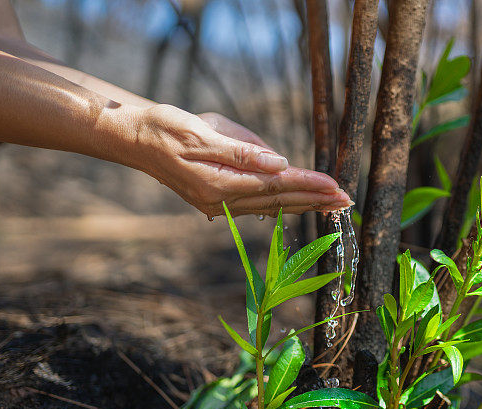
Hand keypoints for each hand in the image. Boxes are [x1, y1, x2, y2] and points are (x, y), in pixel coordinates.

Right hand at [131, 105, 350, 216]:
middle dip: (314, 201)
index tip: (334, 185)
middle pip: (278, 202)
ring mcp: (218, 205)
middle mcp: (221, 201)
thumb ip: (243, 151)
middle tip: (346, 201)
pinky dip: (282, 204)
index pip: (275, 185)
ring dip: (303, 205)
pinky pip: (257, 205)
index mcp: (219, 184)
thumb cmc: (167, 128)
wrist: (135, 139)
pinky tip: (298, 205)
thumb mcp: (203, 133)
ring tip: (331, 205)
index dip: (307, 185)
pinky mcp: (216, 201)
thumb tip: (280, 163)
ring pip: (270, 207)